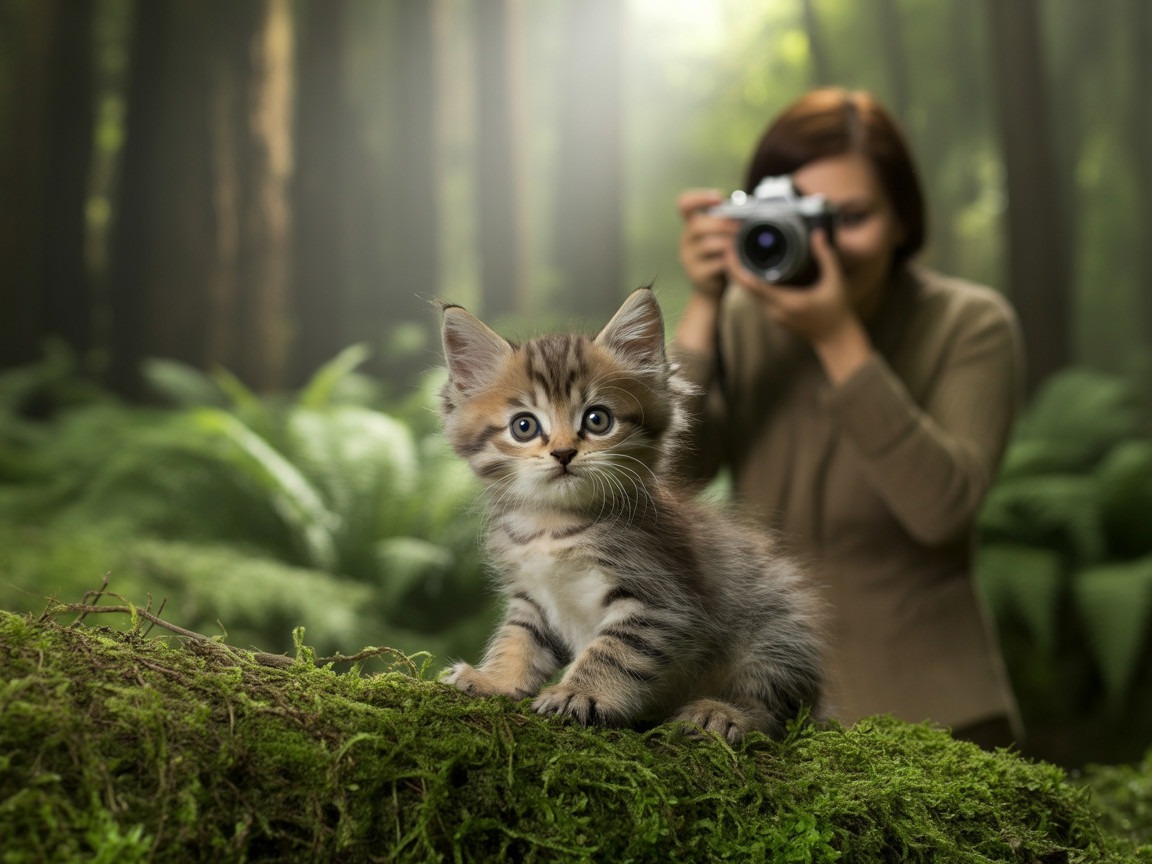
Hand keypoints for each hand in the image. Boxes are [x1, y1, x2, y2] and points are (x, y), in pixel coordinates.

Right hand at [677, 189, 736, 298]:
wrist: (711, 287)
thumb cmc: (720, 255)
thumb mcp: (720, 235)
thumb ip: (727, 221)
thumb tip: (748, 208)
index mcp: (691, 224)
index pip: (684, 204)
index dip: (699, 198)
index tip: (719, 198)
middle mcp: (686, 239)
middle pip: (697, 225)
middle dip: (722, 224)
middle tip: (739, 228)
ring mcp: (689, 258)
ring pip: (707, 244)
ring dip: (728, 242)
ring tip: (741, 244)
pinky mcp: (697, 274)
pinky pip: (715, 264)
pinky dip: (729, 261)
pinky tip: (737, 260)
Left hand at [726, 228, 853, 341]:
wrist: (836, 339)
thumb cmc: (837, 311)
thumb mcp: (834, 281)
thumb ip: (825, 256)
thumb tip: (817, 234)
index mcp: (787, 302)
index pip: (753, 285)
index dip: (738, 269)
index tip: (731, 253)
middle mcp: (776, 311)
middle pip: (747, 290)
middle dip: (736, 270)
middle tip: (730, 249)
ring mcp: (774, 317)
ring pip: (751, 296)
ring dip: (743, 278)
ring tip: (738, 258)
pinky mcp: (776, 318)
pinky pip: (759, 300)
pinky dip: (753, 286)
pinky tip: (752, 273)